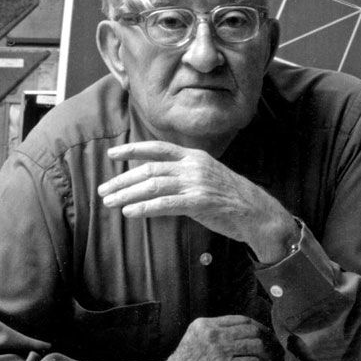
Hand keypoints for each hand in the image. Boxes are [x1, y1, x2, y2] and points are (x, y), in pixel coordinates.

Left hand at [99, 142, 292, 257]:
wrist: (257, 212)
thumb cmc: (229, 196)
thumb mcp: (206, 175)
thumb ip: (183, 172)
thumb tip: (156, 177)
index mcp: (194, 156)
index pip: (157, 148)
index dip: (132, 150)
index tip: (112, 154)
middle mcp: (193, 166)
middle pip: (150, 169)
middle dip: (122, 179)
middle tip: (103, 190)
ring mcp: (197, 183)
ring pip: (154, 186)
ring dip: (127, 194)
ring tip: (110, 202)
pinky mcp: (200, 202)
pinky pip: (166, 204)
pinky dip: (145, 208)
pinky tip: (130, 212)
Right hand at [166, 314, 279, 360]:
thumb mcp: (194, 342)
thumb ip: (214, 336)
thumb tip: (242, 337)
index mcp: (204, 325)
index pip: (240, 319)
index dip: (257, 327)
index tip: (265, 336)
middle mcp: (212, 334)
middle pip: (251, 330)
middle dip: (266, 340)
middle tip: (273, 350)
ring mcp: (219, 350)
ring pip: (255, 345)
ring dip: (267, 356)